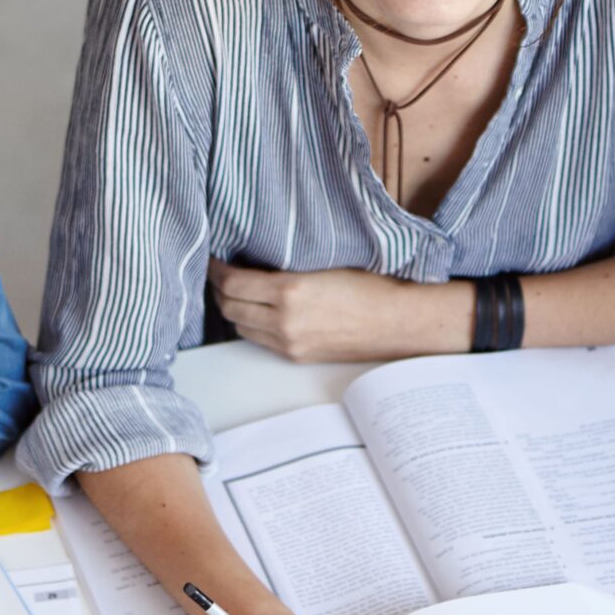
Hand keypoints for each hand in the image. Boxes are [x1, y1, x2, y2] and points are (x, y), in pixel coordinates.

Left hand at [207, 260, 463, 363]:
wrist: (398, 322)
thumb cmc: (370, 286)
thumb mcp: (323, 263)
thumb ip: (285, 268)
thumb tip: (254, 261)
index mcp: (290, 292)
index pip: (233, 283)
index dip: (217, 269)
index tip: (216, 257)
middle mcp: (284, 322)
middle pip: (230, 307)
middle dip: (219, 288)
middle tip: (220, 271)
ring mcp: (289, 343)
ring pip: (240, 326)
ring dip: (233, 308)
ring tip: (236, 291)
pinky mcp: (297, 356)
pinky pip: (259, 340)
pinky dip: (251, 324)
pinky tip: (257, 310)